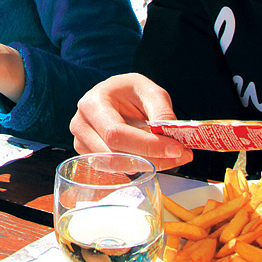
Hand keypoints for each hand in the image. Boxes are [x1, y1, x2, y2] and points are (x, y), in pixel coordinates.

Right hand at [70, 73, 191, 169]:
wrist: (116, 96)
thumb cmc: (130, 92)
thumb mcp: (151, 92)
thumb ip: (162, 112)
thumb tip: (172, 137)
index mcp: (93, 103)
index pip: (116, 133)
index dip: (147, 145)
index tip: (176, 149)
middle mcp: (81, 123)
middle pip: (114, 154)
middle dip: (152, 159)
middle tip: (180, 156)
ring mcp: (80, 142)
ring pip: (114, 166)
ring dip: (146, 165)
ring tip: (168, 155)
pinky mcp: (87, 156)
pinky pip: (113, 170)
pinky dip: (136, 167)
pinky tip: (149, 156)